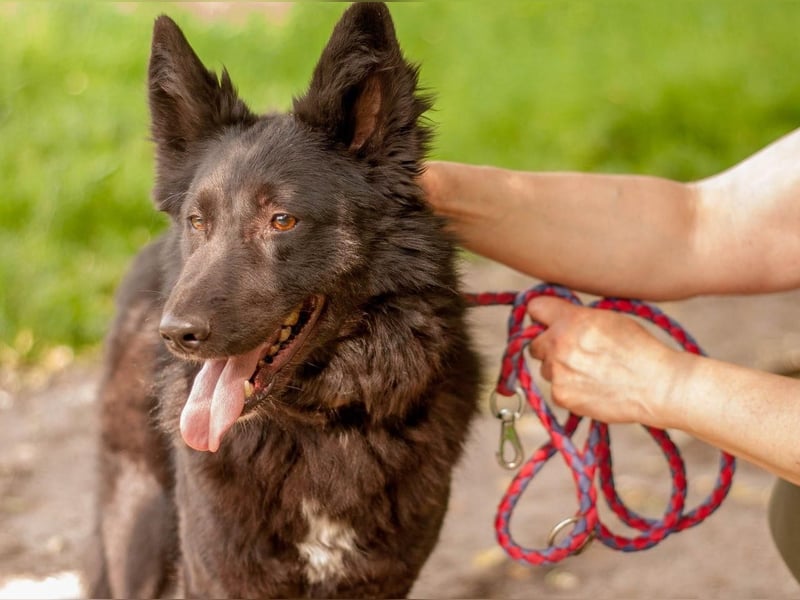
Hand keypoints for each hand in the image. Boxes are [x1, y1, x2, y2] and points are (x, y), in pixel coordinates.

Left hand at [527, 296, 685, 427]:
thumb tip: (554, 318)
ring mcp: (558, 372)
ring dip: (559, 369)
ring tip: (590, 371)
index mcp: (571, 320)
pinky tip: (591, 386)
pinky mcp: (562, 395)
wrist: (657, 386)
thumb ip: (576, 317)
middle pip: (534, 343)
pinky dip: (569, 389)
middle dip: (549, 346)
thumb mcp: (609, 319)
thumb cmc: (639, 349)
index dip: (542, 315)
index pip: (535, 308)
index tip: (547, 321)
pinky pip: (555, 388)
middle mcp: (559, 344)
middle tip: (573, 351)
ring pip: (545, 367)